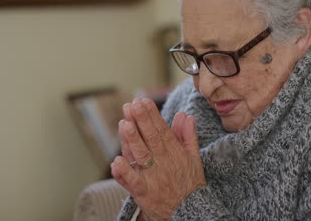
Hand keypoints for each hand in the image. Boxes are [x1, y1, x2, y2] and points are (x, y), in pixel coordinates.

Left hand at [111, 98, 205, 220]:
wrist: (191, 212)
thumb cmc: (190, 184)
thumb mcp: (194, 158)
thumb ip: (188, 136)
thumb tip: (185, 116)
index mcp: (175, 153)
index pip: (163, 130)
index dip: (152, 115)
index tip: (144, 101)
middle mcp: (164, 163)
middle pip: (151, 139)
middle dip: (141, 121)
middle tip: (133, 105)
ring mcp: (153, 177)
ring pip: (141, 156)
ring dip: (132, 140)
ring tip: (124, 124)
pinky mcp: (144, 193)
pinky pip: (133, 182)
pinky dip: (124, 173)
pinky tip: (116, 161)